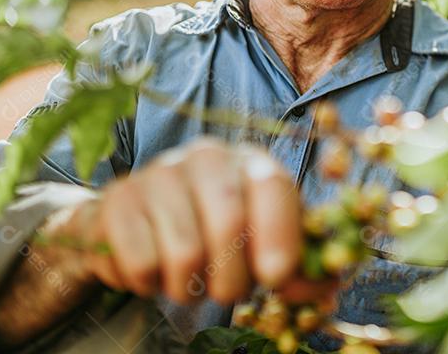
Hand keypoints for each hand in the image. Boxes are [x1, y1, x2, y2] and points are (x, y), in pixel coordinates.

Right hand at [53, 137, 303, 304]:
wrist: (132, 223)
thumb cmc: (209, 231)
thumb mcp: (258, 240)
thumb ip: (295, 262)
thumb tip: (330, 284)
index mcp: (250, 161)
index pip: (273, 186)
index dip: (280, 234)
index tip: (276, 277)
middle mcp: (207, 156)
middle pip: (229, 224)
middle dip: (232, 278)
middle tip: (225, 292)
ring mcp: (159, 172)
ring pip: (184, 253)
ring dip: (188, 287)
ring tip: (186, 279)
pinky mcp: (118, 200)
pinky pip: (142, 263)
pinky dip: (149, 284)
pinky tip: (151, 270)